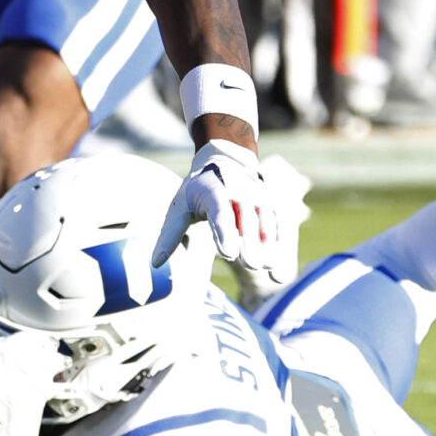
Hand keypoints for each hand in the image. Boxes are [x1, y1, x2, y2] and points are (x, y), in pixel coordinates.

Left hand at [158, 142, 306, 304]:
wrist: (226, 159)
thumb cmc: (199, 189)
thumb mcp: (180, 206)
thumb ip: (170, 235)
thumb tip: (154, 264)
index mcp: (213, 190)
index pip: (220, 212)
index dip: (224, 231)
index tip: (227, 253)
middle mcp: (240, 191)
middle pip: (247, 219)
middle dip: (250, 242)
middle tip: (251, 265)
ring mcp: (259, 197)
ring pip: (266, 222)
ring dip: (267, 245)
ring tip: (264, 267)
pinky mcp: (272, 205)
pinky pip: (280, 226)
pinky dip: (281, 248)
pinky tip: (278, 275)